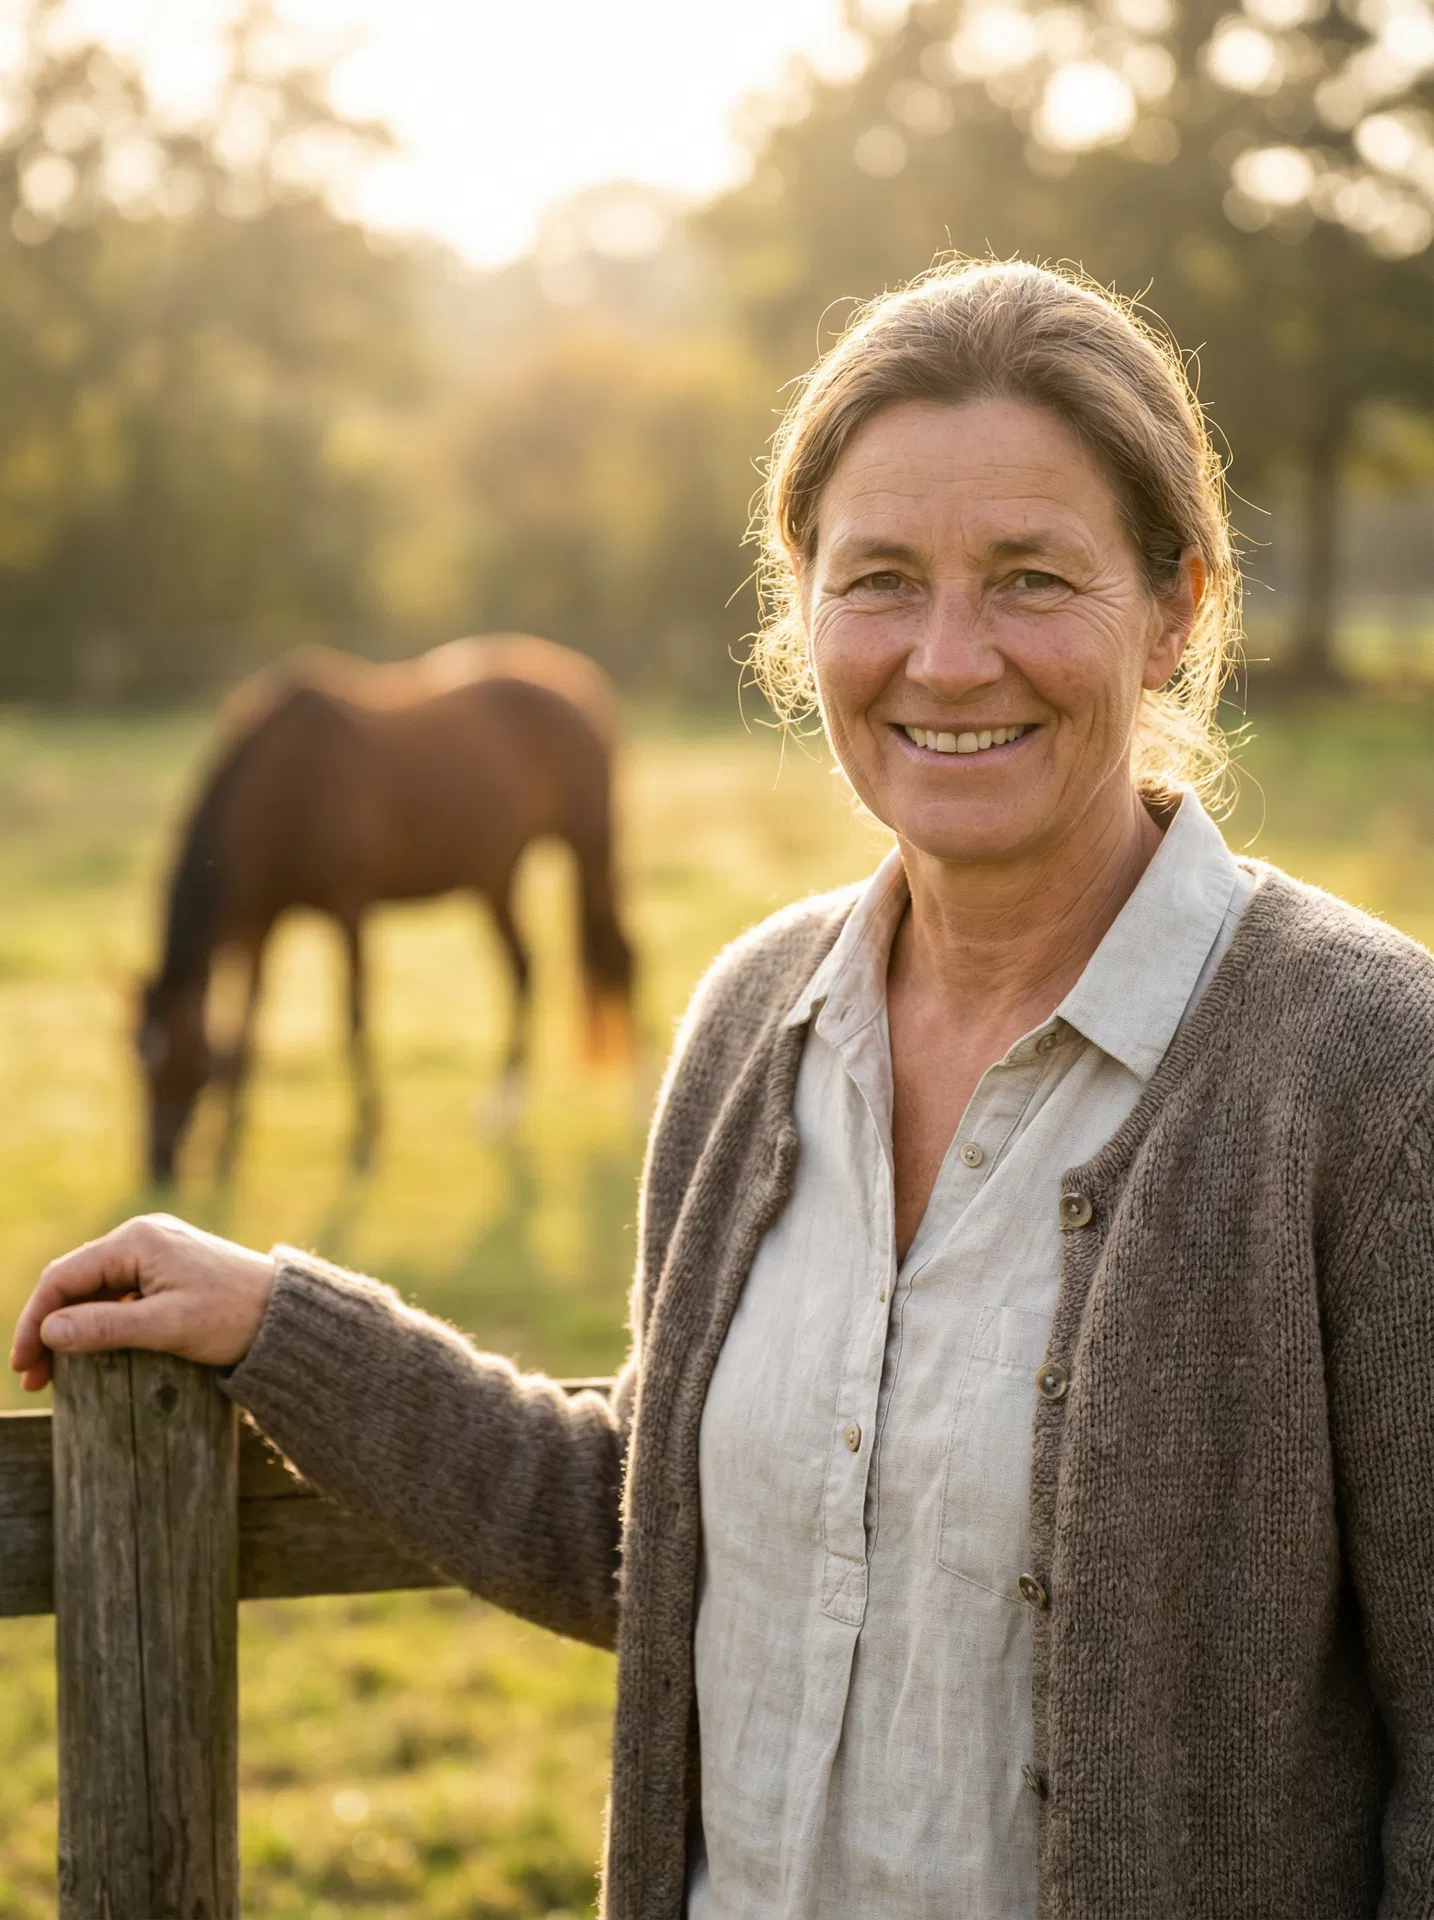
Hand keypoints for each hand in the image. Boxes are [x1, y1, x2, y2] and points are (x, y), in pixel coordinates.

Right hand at [9, 1214, 276, 1391]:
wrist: (287, 1314)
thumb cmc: (233, 1316)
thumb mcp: (166, 1327)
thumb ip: (107, 1326)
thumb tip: (50, 1330)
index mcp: (137, 1241)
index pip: (64, 1277)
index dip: (35, 1321)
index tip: (23, 1365)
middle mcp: (142, 1238)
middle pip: (75, 1282)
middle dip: (50, 1328)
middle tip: (33, 1379)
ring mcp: (155, 1252)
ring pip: (95, 1290)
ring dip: (72, 1328)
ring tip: (56, 1375)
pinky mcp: (168, 1270)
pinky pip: (119, 1293)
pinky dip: (100, 1322)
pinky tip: (91, 1353)